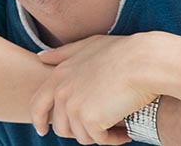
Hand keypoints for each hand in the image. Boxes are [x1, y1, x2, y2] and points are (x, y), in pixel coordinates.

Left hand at [30, 35, 157, 144]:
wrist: (144, 62)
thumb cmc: (123, 52)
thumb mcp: (88, 45)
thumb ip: (63, 53)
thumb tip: (41, 58)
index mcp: (59, 75)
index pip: (37, 104)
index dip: (39, 119)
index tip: (43, 130)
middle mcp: (62, 92)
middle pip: (60, 126)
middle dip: (77, 132)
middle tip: (97, 131)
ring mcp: (74, 107)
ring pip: (81, 136)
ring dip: (100, 135)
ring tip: (117, 127)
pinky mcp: (90, 120)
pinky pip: (100, 140)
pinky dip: (114, 139)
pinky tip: (126, 132)